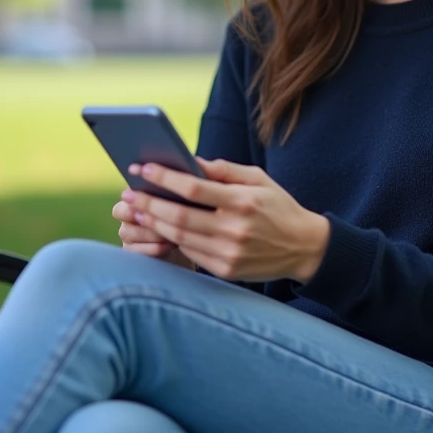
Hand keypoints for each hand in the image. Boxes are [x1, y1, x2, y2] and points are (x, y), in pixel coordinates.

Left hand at [122, 158, 330, 282]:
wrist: (304, 248)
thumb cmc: (278, 207)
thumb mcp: (259, 179)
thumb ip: (224, 170)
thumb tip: (190, 162)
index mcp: (243, 201)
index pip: (193, 189)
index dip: (164, 178)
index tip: (142, 168)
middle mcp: (235, 229)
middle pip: (179, 216)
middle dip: (148, 203)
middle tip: (128, 193)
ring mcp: (229, 254)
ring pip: (179, 237)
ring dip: (154, 223)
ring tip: (137, 210)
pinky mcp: (226, 271)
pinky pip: (190, 253)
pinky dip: (172, 239)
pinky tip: (159, 228)